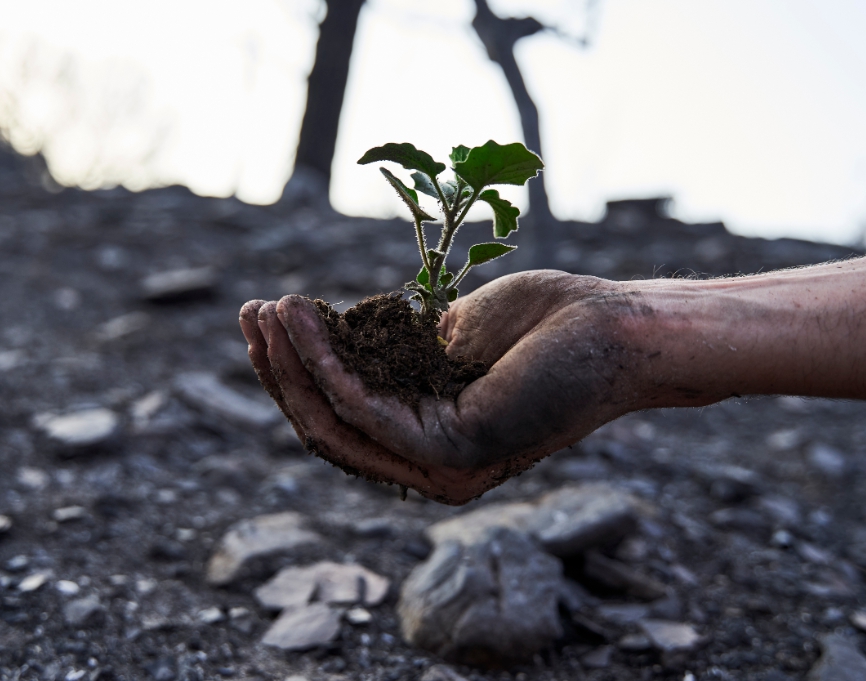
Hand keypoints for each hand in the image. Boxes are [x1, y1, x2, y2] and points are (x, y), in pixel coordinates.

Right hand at [239, 271, 641, 503]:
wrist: (616, 328)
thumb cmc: (542, 325)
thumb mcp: (444, 338)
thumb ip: (390, 353)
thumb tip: (331, 340)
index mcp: (427, 442)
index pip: (340, 418)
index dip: (294, 371)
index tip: (266, 318)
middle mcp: (429, 467)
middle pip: (327, 427)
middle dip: (279, 371)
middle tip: (249, 315)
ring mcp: (441, 468)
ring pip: (337, 422)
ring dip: (291, 365)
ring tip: (265, 311)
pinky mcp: (454, 454)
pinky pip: (367, 410)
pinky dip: (325, 363)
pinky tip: (301, 320)